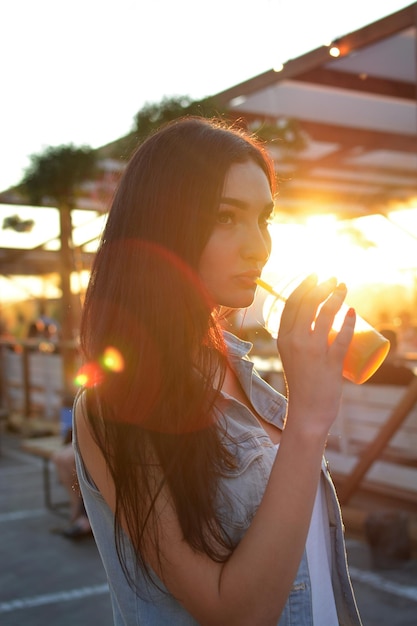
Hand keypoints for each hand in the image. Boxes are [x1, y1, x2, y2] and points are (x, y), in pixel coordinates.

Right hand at [277, 274, 355, 433]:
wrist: (306, 411)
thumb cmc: (302, 382)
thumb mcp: (291, 355)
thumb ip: (297, 338)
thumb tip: (314, 317)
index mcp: (283, 339)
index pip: (291, 304)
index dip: (303, 286)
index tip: (314, 276)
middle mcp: (295, 342)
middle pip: (307, 304)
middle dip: (321, 286)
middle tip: (333, 279)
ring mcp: (313, 352)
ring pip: (325, 315)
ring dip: (336, 296)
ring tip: (344, 288)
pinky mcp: (330, 363)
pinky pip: (342, 337)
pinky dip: (349, 322)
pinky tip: (354, 312)